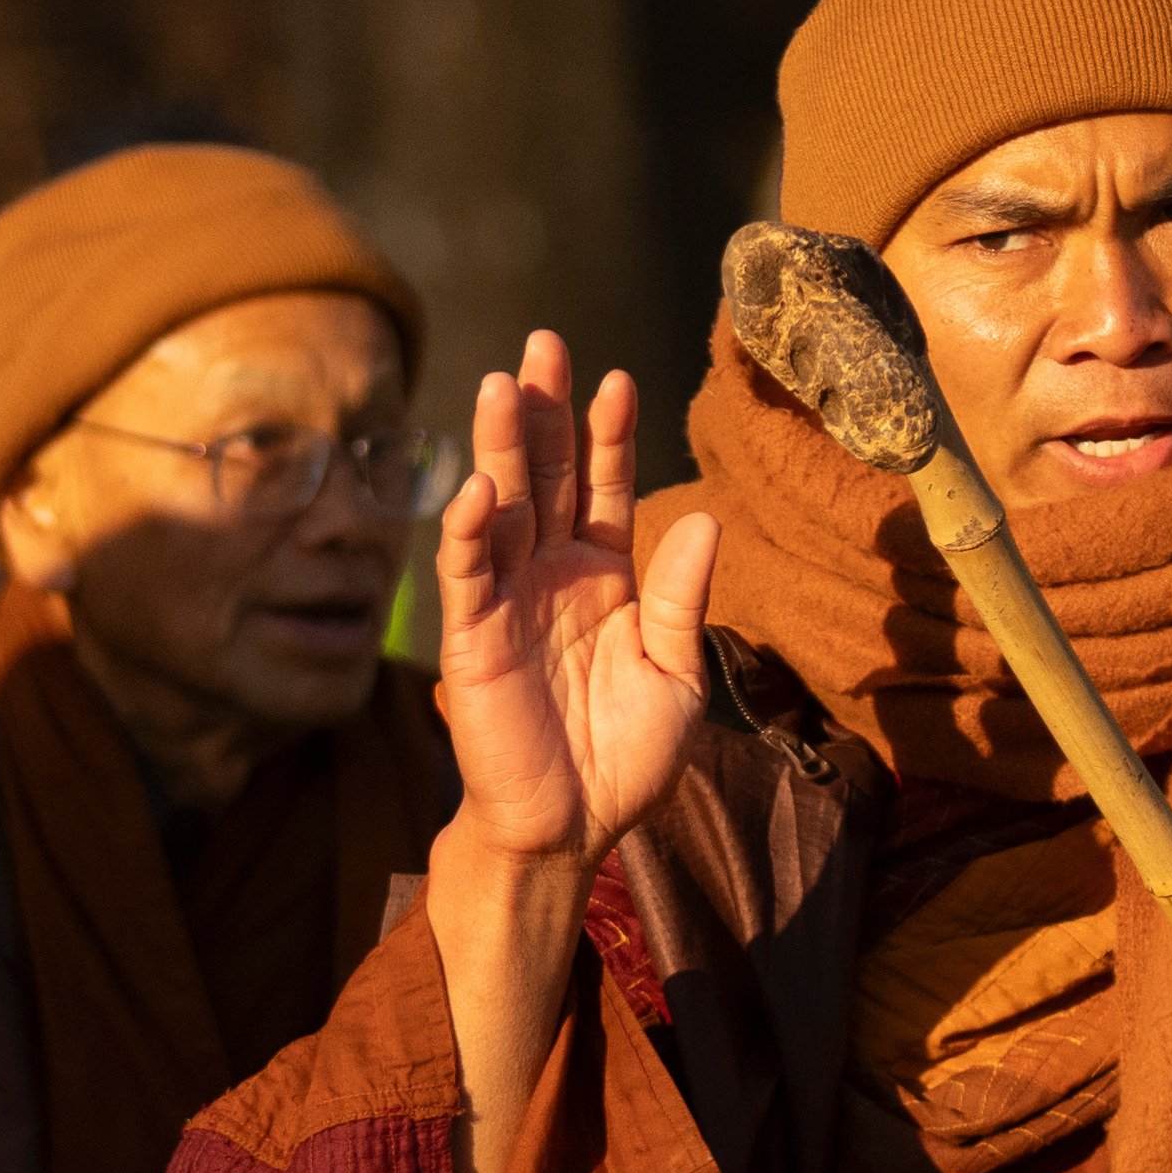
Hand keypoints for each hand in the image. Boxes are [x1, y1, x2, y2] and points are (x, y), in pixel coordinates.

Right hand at [433, 333, 715, 872]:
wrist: (573, 829)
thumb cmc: (625, 759)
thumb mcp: (677, 676)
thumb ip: (684, 600)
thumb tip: (704, 517)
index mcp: (602, 576)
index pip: (602, 488)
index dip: (608, 436)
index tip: (617, 380)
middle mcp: (550, 574)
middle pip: (546, 477)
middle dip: (545, 411)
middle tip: (542, 343)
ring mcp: (507, 601)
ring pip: (501, 508)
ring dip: (500, 448)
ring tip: (503, 385)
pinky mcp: (473, 639)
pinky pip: (467, 576)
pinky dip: (467, 532)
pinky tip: (477, 487)